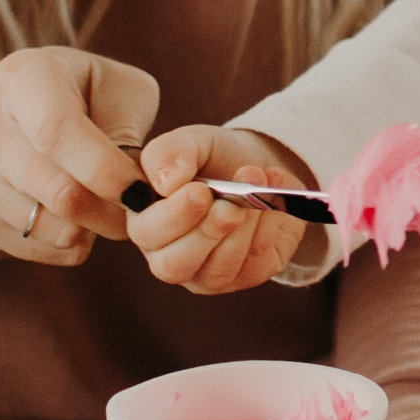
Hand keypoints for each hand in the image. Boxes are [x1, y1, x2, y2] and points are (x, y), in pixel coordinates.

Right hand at [0, 48, 158, 265]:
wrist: (13, 112)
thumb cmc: (82, 95)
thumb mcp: (116, 86)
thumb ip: (127, 126)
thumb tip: (132, 187)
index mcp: (21, 78)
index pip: (58, 132)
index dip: (105, 170)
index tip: (141, 192)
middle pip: (59, 192)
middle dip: (114, 212)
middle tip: (139, 208)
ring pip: (51, 228)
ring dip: (93, 228)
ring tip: (104, 203)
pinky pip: (36, 249)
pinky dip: (69, 242)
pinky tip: (74, 214)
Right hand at [128, 125, 320, 294]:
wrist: (257, 167)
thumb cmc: (212, 159)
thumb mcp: (191, 142)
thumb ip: (169, 153)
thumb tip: (167, 181)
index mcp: (147, 221)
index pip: (146, 234)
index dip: (173, 217)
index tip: (200, 190)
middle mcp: (170, 257)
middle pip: (175, 266)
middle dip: (208, 231)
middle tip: (232, 203)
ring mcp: (207, 275)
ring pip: (218, 270)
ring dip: (243, 227)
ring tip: (259, 184)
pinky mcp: (246, 277)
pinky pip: (254, 266)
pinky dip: (267, 229)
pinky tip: (273, 199)